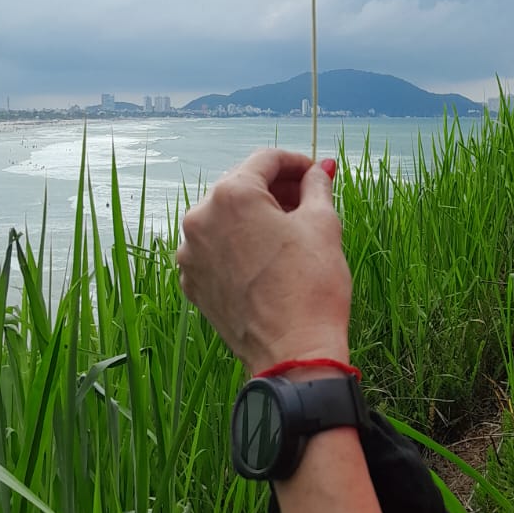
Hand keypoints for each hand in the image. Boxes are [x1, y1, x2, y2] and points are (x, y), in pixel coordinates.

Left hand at [177, 151, 350, 374]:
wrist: (292, 352)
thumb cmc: (311, 285)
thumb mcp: (323, 224)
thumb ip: (316, 186)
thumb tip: (319, 169)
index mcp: (231, 194)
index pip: (265, 160)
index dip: (296, 162)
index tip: (315, 174)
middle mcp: (200, 218)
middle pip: (241, 186)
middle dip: (275, 189)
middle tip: (308, 201)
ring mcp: (190, 253)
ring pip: (225, 219)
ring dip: (255, 218)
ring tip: (289, 233)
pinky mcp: (192, 282)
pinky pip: (215, 249)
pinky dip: (238, 246)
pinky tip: (266, 259)